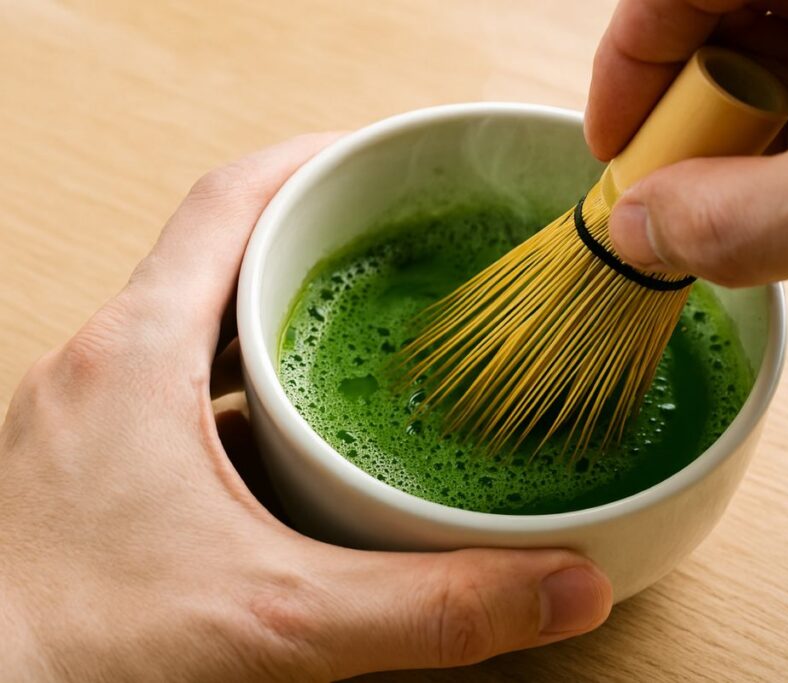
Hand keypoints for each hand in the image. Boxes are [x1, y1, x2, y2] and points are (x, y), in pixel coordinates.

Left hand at [0, 135, 611, 681]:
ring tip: (360, 333)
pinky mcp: (89, 470)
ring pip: (194, 328)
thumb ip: (431, 604)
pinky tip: (291, 441)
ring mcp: (90, 419)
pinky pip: (175, 392)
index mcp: (137, 357)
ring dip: (273, 321)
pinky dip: (240, 391)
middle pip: (217, 257)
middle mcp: (104, 370)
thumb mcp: (277, 620)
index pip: (227, 204)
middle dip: (309, 244)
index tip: (380, 157)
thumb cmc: (73, 654)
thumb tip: (561, 584)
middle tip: (395, 249)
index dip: (310, 163)